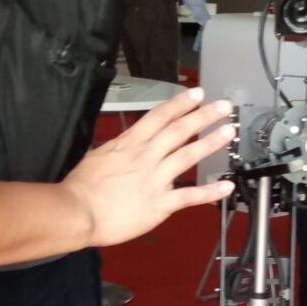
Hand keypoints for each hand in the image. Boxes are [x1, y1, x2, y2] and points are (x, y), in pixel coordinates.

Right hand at [62, 87, 235, 246]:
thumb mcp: (97, 156)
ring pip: (188, 156)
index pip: (159, 116)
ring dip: (211, 142)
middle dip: (203, 116)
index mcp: (130, 144)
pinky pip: (190, 196)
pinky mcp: (159, 204)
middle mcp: (146, 157)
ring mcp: (155, 179)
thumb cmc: (81, 188)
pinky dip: (210, 192)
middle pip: (179, 130)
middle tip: (223, 107)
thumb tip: (122, 147)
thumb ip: (116, 150)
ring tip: (228, 132)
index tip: (197, 94)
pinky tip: (227, 186)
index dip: (180, 103)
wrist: (78, 211)